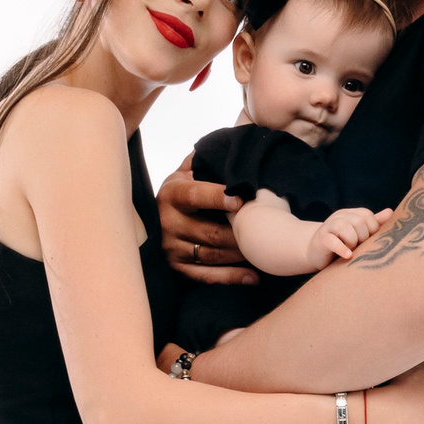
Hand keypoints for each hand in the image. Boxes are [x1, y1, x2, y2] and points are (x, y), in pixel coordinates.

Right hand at [159, 162, 257, 285]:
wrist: (157, 214)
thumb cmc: (185, 188)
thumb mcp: (189, 169)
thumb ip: (208, 159)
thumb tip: (237, 144)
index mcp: (172, 194)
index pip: (195, 195)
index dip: (217, 197)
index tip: (240, 200)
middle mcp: (168, 222)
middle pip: (211, 232)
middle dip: (241, 233)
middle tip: (267, 231)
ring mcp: (171, 248)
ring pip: (213, 255)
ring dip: (242, 255)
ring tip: (265, 251)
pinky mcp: (177, 268)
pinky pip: (207, 276)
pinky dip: (231, 278)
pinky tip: (253, 277)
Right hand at [306, 204, 393, 269]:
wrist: (315, 252)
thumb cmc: (342, 244)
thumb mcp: (359, 234)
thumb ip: (373, 223)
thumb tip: (390, 212)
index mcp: (349, 214)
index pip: (366, 215)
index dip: (372, 229)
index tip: (368, 240)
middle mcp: (338, 217)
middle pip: (358, 221)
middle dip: (363, 237)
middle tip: (359, 247)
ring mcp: (328, 227)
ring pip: (345, 228)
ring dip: (352, 242)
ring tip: (351, 250)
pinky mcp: (321, 239)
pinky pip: (332, 241)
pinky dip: (341, 248)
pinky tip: (348, 255)